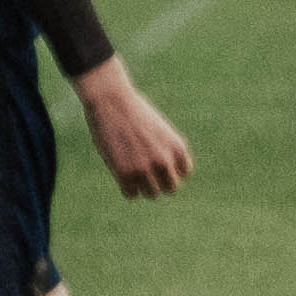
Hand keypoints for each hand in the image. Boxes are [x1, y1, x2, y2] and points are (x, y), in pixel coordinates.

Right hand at [76, 63, 194, 198]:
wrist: (111, 101)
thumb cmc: (134, 112)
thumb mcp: (160, 130)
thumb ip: (165, 151)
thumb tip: (163, 175)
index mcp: (177, 148)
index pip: (184, 173)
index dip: (170, 168)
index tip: (156, 159)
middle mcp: (164, 160)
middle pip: (170, 188)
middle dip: (159, 181)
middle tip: (144, 170)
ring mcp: (144, 168)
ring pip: (151, 194)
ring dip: (142, 186)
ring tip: (132, 172)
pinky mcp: (124, 173)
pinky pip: (130, 194)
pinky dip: (126, 188)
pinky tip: (120, 175)